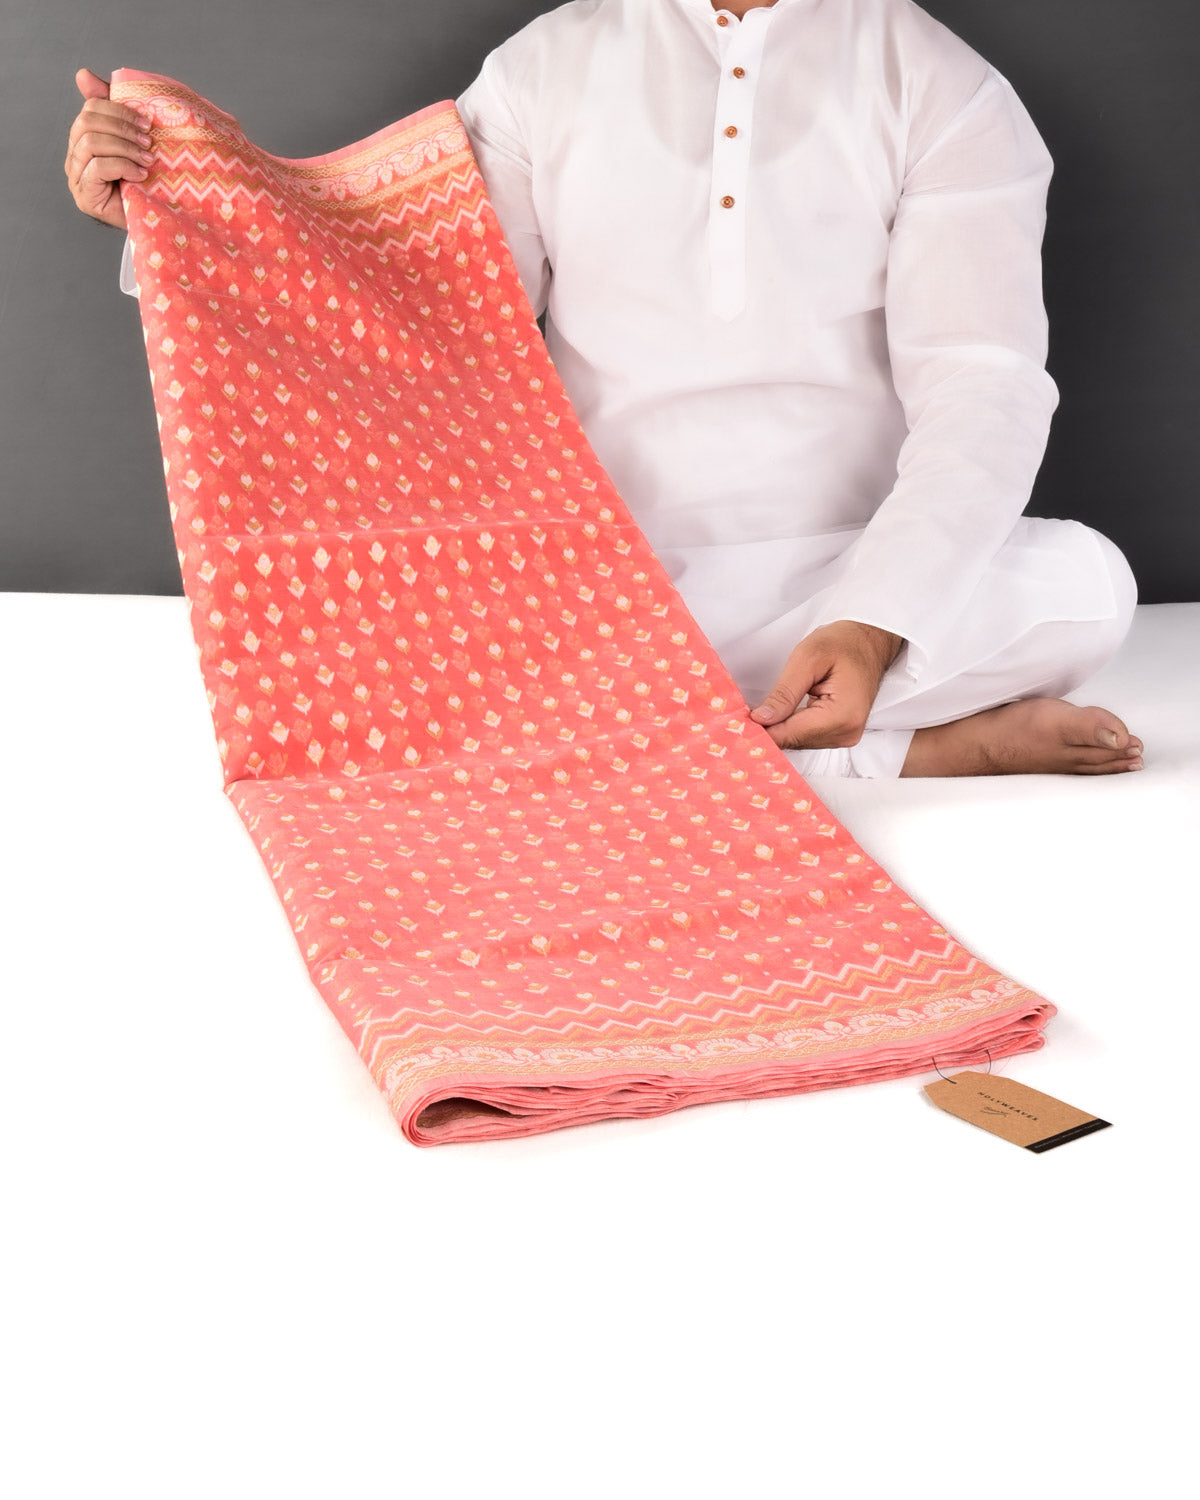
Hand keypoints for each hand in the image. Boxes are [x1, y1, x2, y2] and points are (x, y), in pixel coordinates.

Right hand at [64, 67, 154, 230]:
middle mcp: (75, 155)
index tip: (147, 122)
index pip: (91, 107)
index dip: (119, 110)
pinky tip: (140, 175)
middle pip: (87, 122)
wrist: (156, 219)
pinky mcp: (85, 196)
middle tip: (149, 142)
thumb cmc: (148, 178)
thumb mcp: (135, 139)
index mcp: (85, 136)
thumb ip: (114, 108)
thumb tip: (82, 74)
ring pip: (91, 143)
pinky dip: (122, 166)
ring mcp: (77, 176)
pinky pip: (97, 167)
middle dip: (122, 128)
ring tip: (147, 160)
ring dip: (125, 148)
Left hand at [748, 620, 904, 750]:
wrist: (868, 641)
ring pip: (798, 742)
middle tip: (738, 718)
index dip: (760, 731)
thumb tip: (761, 719)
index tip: (734, 727)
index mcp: (842, 715)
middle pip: (794, 741)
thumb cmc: (842, 643)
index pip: (791, 734)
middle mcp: (846, 732)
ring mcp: (845, 736)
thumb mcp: (807, 659)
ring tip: (758, 714)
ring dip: (777, 729)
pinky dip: (789, 727)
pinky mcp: (840, 734)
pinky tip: (777, 716)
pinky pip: (806, 737)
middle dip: (767, 729)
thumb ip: (784, 692)